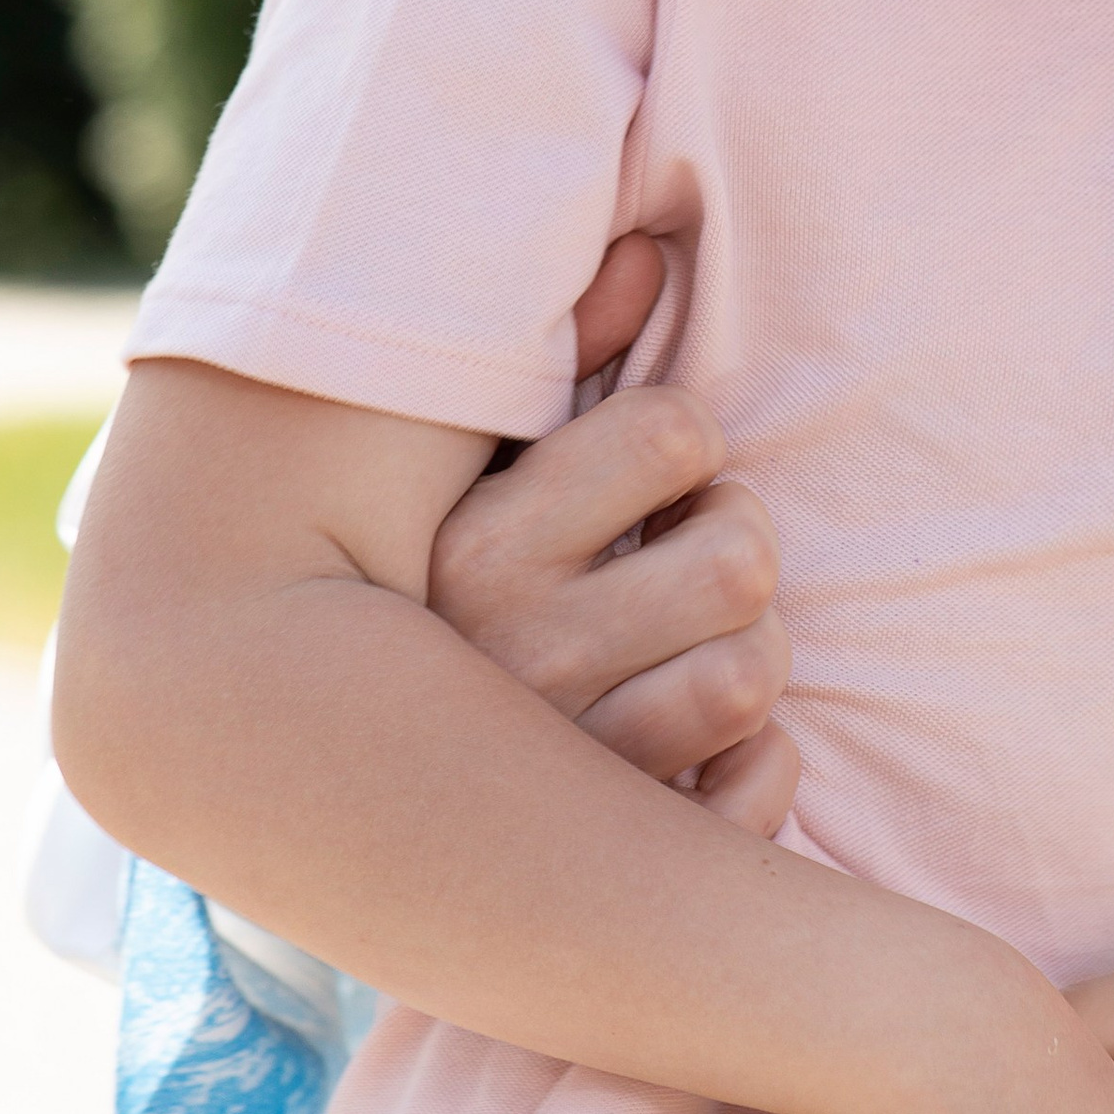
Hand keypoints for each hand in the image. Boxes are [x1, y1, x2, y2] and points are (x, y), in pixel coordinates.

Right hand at [426, 232, 795, 821]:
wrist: (350, 818)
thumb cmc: (451, 607)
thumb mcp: (482, 477)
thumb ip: (564, 358)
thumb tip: (649, 248)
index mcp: (469, 551)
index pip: (672, 431)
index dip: (688, 446)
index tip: (651, 478)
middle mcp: (507, 666)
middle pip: (741, 555)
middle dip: (734, 546)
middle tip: (683, 563)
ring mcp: (563, 778)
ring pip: (756, 671)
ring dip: (749, 653)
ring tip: (687, 650)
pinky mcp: (613, 865)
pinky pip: (763, 779)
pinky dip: (756, 766)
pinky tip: (697, 755)